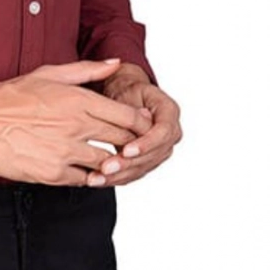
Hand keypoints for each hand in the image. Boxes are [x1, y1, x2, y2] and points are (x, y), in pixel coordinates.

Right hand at [0, 59, 152, 185]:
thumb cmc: (13, 95)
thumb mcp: (50, 73)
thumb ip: (87, 69)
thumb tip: (116, 63)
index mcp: (78, 99)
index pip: (128, 117)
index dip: (141, 125)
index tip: (140, 127)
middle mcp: (76, 126)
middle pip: (122, 141)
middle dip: (130, 145)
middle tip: (129, 145)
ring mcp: (65, 152)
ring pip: (106, 164)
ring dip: (111, 163)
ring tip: (108, 159)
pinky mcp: (53, 174)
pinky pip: (85, 180)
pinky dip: (88, 176)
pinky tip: (84, 168)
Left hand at [88, 63, 181, 186]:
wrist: (123, 93)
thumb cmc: (125, 89)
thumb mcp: (127, 91)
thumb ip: (134, 107)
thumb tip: (142, 117)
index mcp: (169, 111)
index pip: (163, 132)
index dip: (146, 144)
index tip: (126, 150)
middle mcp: (170, 132)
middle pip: (154, 154)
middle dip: (129, 163)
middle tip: (107, 168)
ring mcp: (161, 148)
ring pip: (144, 166)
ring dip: (121, 175)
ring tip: (98, 177)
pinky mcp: (149, 159)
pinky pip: (135, 171)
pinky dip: (118, 177)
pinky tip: (100, 180)